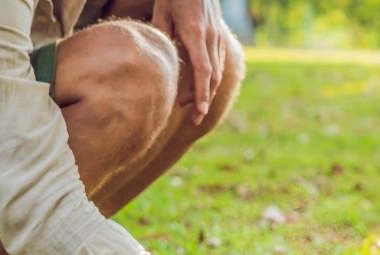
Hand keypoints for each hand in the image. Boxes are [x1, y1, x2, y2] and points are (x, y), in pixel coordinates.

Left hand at [152, 0, 224, 124]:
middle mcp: (210, 37)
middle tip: (192, 117)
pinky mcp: (218, 34)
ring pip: (217, 71)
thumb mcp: (161, 10)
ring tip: (188, 102)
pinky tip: (198, 84)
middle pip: (212, 77)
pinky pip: (217, 61)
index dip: (202, 94)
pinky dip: (209, 77)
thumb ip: (162, 35)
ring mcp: (216, 35)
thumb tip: (162, 59)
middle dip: (204, 99)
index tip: (199, 113)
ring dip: (205, 90)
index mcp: (195, 33)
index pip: (203, 71)